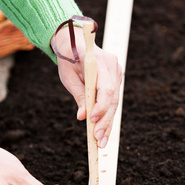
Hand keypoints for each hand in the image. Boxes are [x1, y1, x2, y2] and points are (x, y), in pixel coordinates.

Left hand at [52, 26, 121, 147]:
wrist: (74, 42)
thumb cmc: (68, 59)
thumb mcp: (68, 77)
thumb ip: (78, 95)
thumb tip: (82, 117)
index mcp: (99, 62)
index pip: (105, 88)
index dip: (101, 106)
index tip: (92, 121)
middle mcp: (113, 66)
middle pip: (112, 98)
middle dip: (105, 121)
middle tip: (98, 140)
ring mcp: (116, 72)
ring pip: (115, 102)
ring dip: (108, 123)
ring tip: (101, 142)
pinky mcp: (116, 79)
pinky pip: (113, 100)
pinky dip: (108, 116)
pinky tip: (104, 132)